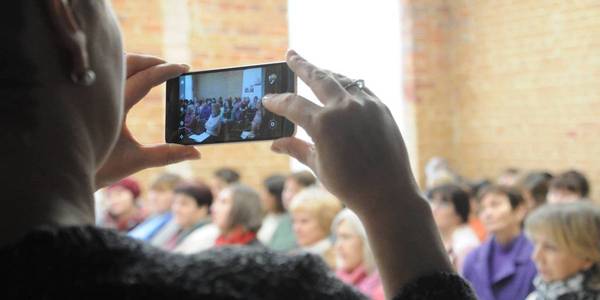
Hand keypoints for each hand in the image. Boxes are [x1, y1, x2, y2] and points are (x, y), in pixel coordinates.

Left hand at [95, 54, 199, 188]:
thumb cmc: (100, 167)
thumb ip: (167, 154)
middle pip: (128, 61)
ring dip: (136, 62)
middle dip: (152, 61)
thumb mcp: (136, 160)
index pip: (145, 78)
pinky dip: (123, 70)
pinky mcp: (85, 95)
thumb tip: (197, 152)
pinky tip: (134, 77)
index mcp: (114, 108)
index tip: (184, 68)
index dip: (167, 71)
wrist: (68, 171)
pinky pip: (106, 72)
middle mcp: (100, 95)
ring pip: (115, 64)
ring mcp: (91, 93)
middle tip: (171, 67)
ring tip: (155, 69)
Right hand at [263, 50, 418, 210]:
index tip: (267, 99)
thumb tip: (275, 143)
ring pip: (341, 79)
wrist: (388, 193)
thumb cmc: (349, 185)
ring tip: (314, 70)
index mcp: (323, 124)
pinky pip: (360, 88)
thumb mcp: (318, 166)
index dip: (276, 101)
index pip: (292, 105)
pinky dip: (347, 85)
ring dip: (326, 73)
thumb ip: (296, 148)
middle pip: (318, 77)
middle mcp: (344, 108)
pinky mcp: (381, 107)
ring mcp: (365, 105)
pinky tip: (341, 87)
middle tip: (291, 55)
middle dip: (301, 65)